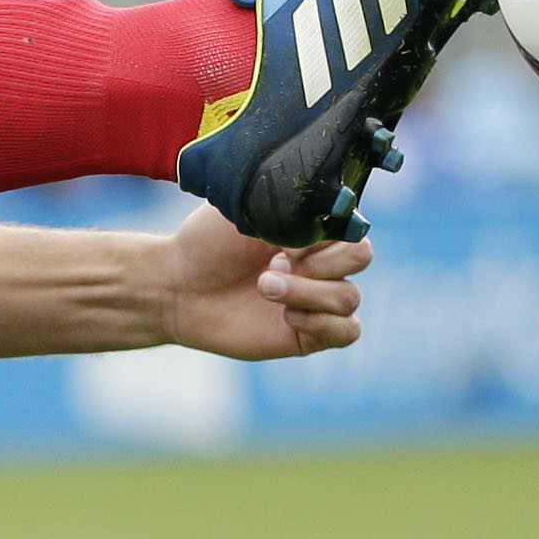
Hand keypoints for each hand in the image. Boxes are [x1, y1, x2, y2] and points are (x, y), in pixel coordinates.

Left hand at [157, 203, 368, 360]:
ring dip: (308, 293)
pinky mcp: (309, 334)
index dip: (327, 234)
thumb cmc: (208, 243)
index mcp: (312, 228)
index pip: (353, 226)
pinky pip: (347, 331)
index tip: (287, 239)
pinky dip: (322, 323)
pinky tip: (287, 317)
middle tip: (274, 263)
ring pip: (350, 298)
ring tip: (265, 288)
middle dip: (320, 261)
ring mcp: (316, 298)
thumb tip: (322, 210)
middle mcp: (320, 262)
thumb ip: (288, 205)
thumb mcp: (245, 208)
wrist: (177, 285)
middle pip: (361, 258)